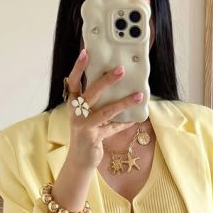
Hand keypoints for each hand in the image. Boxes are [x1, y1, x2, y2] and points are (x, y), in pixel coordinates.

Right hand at [64, 49, 144, 170]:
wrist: (79, 159)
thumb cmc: (86, 132)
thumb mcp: (88, 114)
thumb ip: (97, 101)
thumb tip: (117, 82)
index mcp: (74, 103)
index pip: (73, 81)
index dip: (78, 67)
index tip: (86, 52)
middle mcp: (76, 113)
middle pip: (91, 93)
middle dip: (106, 81)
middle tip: (121, 70)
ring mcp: (84, 126)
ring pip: (105, 111)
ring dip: (123, 103)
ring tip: (139, 95)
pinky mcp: (93, 138)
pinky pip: (112, 128)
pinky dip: (125, 124)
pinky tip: (136, 119)